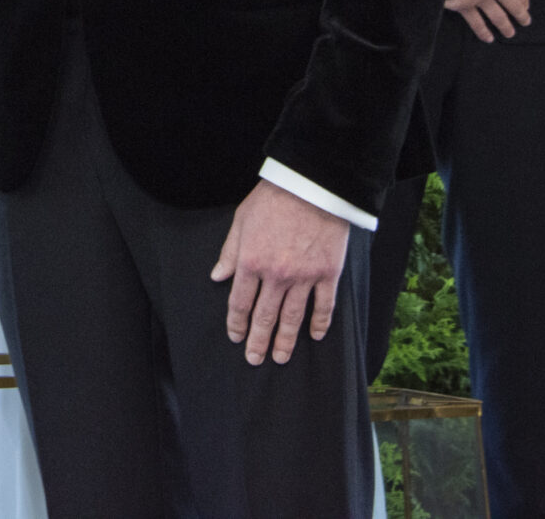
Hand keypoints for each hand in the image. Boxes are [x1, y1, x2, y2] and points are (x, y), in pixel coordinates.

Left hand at [209, 179, 349, 365]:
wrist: (311, 185)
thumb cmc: (273, 199)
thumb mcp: (241, 221)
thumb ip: (230, 252)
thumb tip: (218, 277)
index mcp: (251, 262)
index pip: (240, 302)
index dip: (237, 323)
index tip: (236, 337)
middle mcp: (276, 275)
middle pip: (264, 316)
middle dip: (258, 341)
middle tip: (255, 359)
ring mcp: (304, 277)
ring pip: (292, 317)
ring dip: (285, 341)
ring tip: (279, 357)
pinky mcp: (327, 273)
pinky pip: (323, 306)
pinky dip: (319, 323)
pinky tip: (315, 336)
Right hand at [455, 0, 531, 42]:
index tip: (526, 5)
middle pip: (512, 3)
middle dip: (519, 14)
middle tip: (525, 22)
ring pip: (496, 14)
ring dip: (503, 25)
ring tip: (509, 33)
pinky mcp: (463, 0)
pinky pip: (475, 19)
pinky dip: (481, 29)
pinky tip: (488, 37)